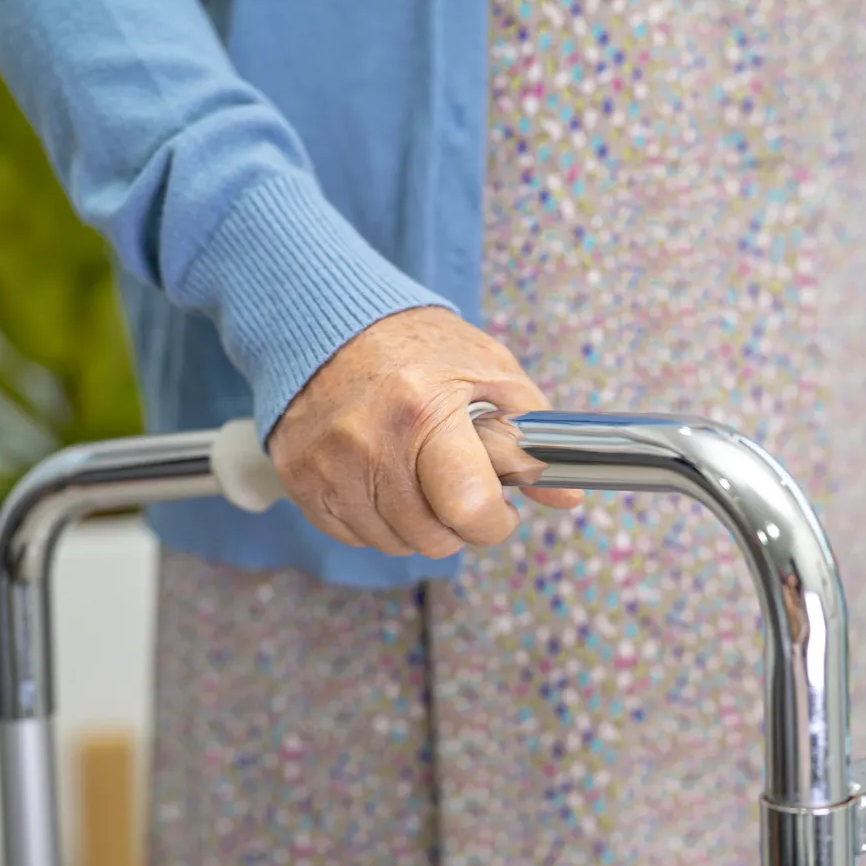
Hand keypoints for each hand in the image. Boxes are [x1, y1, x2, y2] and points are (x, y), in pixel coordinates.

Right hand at [268, 306, 580, 558]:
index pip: (468, 508)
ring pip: (393, 543)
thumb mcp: (489, 373)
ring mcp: (327, 465)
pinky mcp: (299, 478)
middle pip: (431, 536)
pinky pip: (353, 534)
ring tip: (424, 479)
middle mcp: (368, 443)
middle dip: (459, 525)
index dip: (494, 522)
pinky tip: (387, 481)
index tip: (501, 509)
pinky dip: (378, 521)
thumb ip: (530, 437)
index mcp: (423, 412)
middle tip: (462, 490)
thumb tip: (566, 494)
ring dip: (419, 525)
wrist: (327, 323)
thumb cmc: (417, 347)